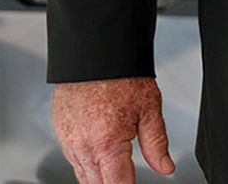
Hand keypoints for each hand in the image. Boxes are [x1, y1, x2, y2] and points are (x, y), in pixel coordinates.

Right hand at [51, 77, 174, 183]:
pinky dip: (87, 167)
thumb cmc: (122, 77)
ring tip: (117, 175)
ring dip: (100, 179)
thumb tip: (165, 168)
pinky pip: (74, 161)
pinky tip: (100, 163)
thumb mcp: (149, 110)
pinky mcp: (62, 134)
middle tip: (129, 179)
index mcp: (107, 144)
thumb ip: (157, 144)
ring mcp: (69, 142)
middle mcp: (83, 147)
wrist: (95, 55)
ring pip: (84, 176)